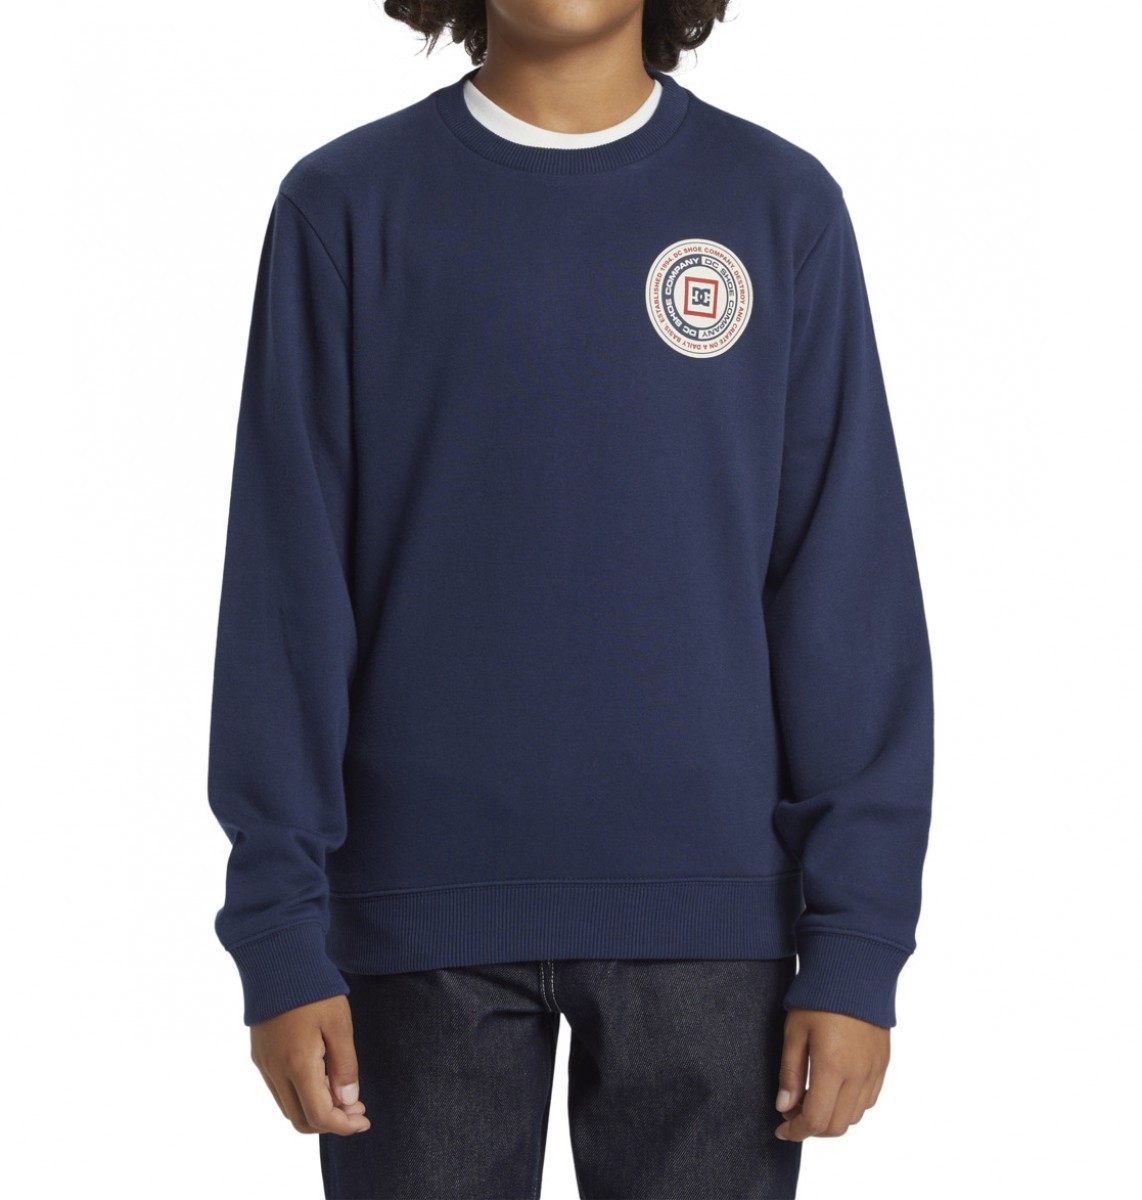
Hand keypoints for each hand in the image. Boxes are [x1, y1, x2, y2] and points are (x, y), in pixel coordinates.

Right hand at [250, 994, 371, 1135]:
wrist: (277, 962)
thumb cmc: (313, 990)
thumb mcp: (339, 1024)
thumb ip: (345, 1066)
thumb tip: (348, 1101)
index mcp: (298, 1065)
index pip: (319, 1116)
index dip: (344, 1125)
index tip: (364, 1120)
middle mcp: (276, 1071)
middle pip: (301, 1120)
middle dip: (331, 1122)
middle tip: (356, 1107)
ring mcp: (264, 1065)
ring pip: (288, 1107)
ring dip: (315, 1109)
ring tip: (341, 1091)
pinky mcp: (260, 1056)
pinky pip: (279, 1090)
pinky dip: (301, 1095)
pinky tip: (321, 1077)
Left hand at [774, 1007, 888, 1139]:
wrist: (853, 969)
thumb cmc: (818, 996)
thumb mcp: (794, 1030)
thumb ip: (790, 1073)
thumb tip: (784, 1107)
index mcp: (832, 1067)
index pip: (816, 1120)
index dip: (796, 1131)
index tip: (781, 1128)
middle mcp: (858, 1074)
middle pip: (837, 1126)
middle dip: (812, 1129)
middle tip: (793, 1114)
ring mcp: (874, 1070)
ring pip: (854, 1116)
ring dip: (832, 1118)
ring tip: (811, 1099)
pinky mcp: (883, 1063)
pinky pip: (868, 1099)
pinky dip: (850, 1105)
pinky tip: (834, 1089)